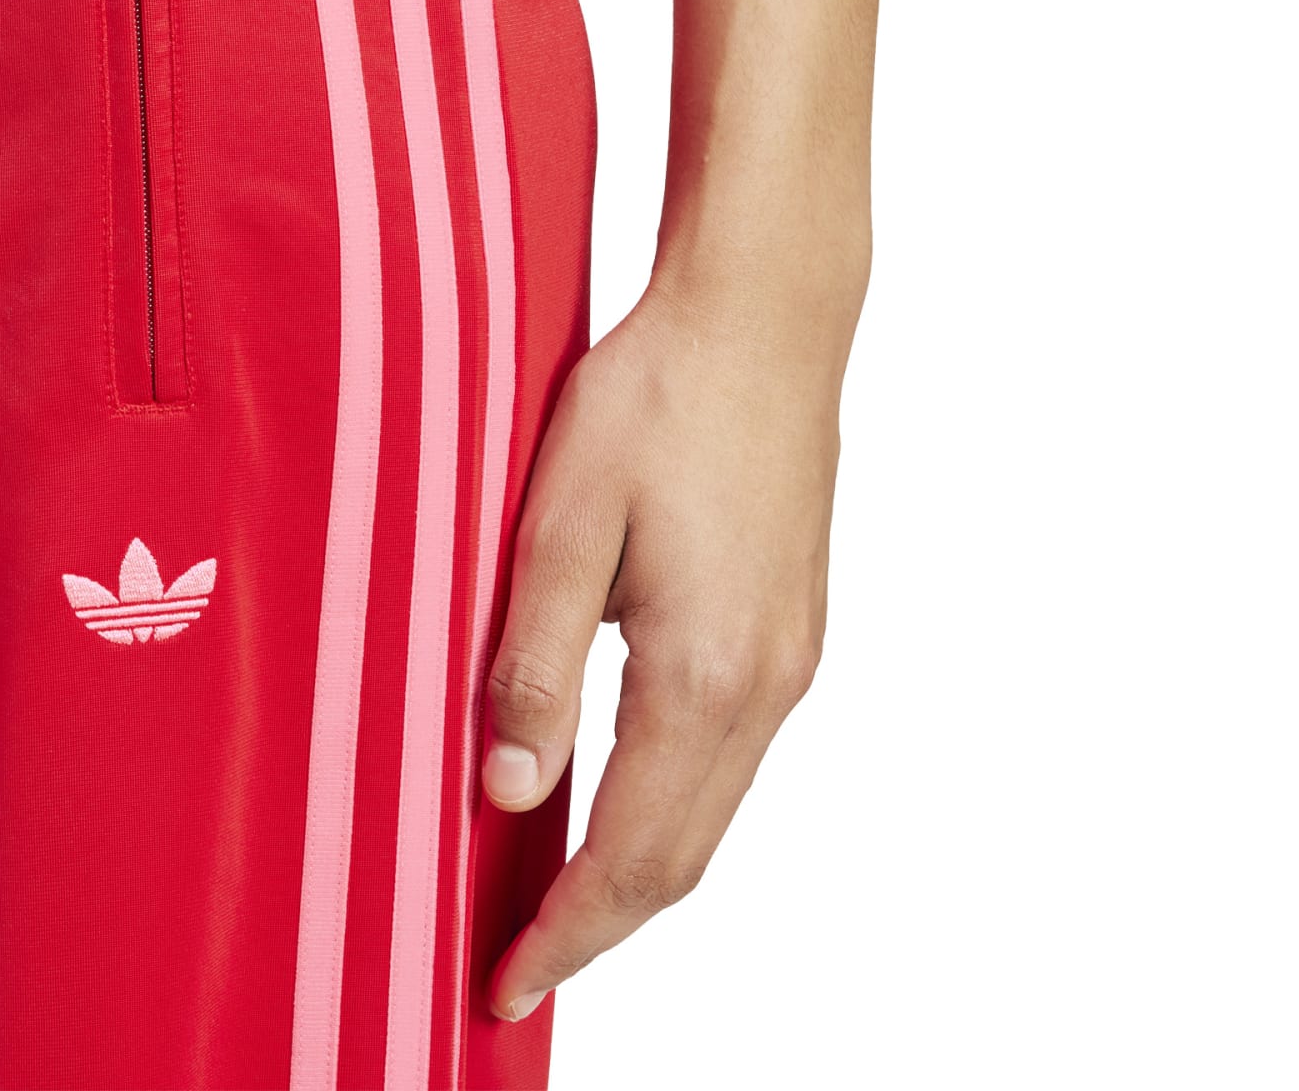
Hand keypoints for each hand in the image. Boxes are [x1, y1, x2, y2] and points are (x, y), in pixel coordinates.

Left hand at [483, 252, 854, 1018]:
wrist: (763, 316)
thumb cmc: (658, 396)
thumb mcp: (562, 518)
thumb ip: (534, 661)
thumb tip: (507, 790)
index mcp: (706, 671)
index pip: (632, 853)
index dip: (567, 932)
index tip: (504, 983)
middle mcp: (768, 683)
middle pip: (683, 856)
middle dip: (600, 925)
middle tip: (516, 962)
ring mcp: (793, 656)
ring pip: (712, 811)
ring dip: (637, 869)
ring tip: (554, 896)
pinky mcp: (794, 625)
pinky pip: (731, 755)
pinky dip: (670, 805)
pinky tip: (617, 792)